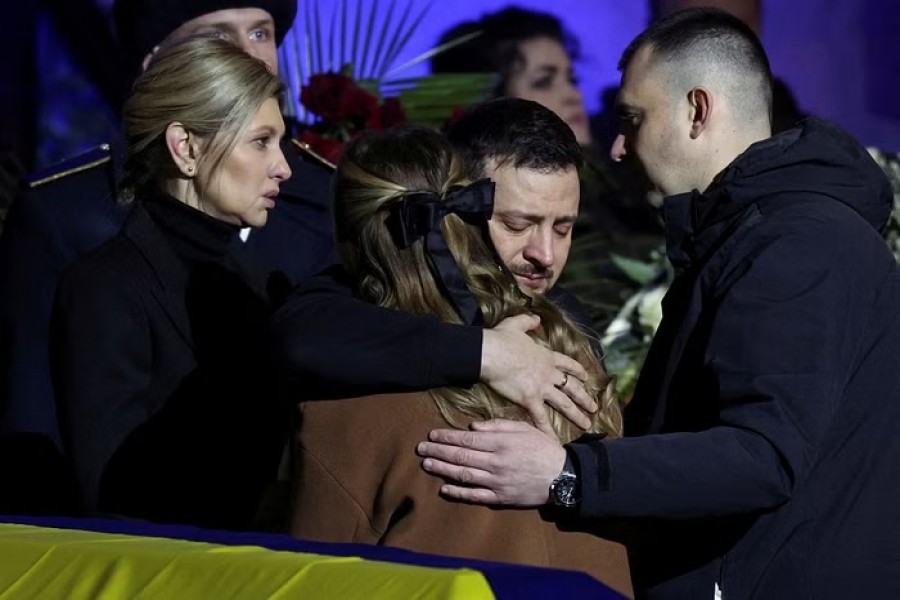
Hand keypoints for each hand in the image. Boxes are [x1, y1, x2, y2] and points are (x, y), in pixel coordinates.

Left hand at [417, 419, 565, 505]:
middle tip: (421, 449)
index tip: (432, 435)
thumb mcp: (524, 428)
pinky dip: (458, 492)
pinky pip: (475, 496)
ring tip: (427, 465)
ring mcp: (497, 482)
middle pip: (461, 456)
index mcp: (501, 443)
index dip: (447, 437)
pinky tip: (444, 488)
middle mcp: (496, 462)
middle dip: (439, 451)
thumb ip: (498, 426)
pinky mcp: (501, 498)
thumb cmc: (543, 448)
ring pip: (464, 475)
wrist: (563, 476)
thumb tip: (472, 427)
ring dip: (443, 469)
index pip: (467, 439)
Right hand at [480, 314, 596, 434]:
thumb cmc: (501, 339)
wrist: (492, 353)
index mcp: (546, 356)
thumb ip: (527, 321)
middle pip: (572, 386)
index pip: (567, 364)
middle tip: (594, 407)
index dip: (577, 371)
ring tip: (587, 423)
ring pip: (564, 403)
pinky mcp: (530, 399)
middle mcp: (548, 373)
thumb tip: (536, 318)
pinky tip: (555, 441)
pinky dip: (548, 430)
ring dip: (576, 414)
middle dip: (584, 397)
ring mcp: (541, 387)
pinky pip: (541, 418)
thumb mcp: (516, 324)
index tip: (586, 377)